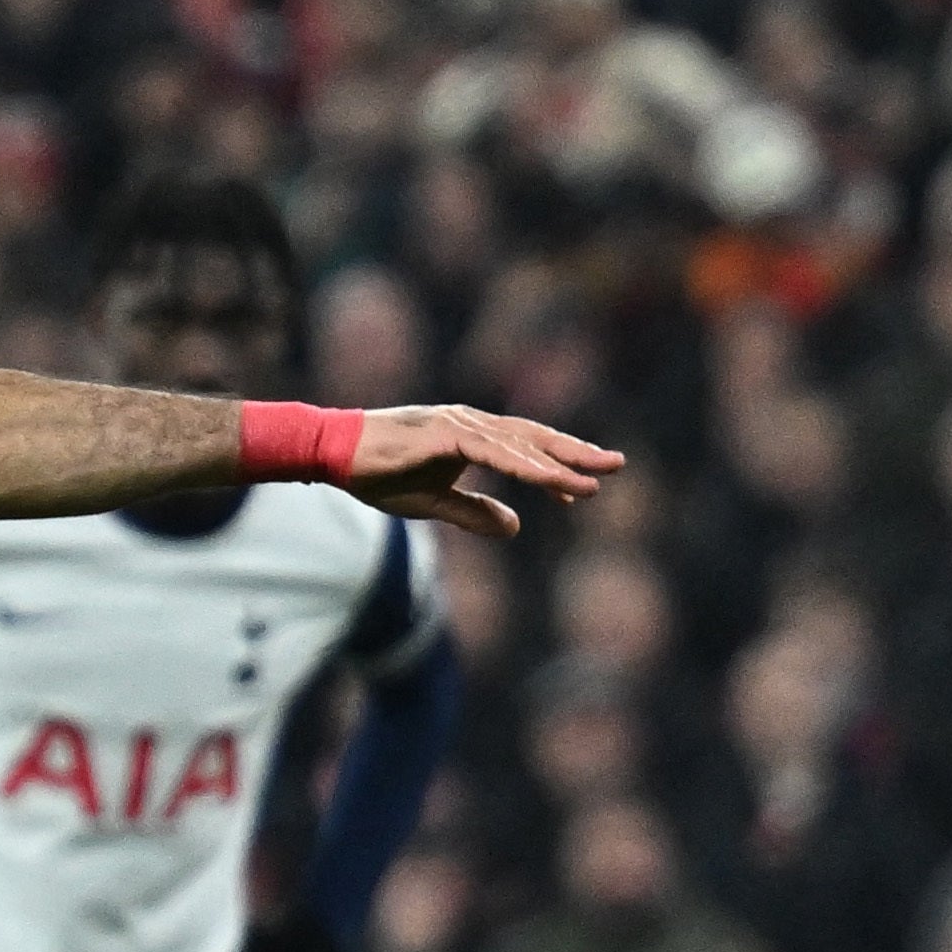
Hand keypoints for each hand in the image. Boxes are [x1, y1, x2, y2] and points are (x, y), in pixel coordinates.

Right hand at [342, 406, 623, 537]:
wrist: (334, 453)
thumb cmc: (379, 474)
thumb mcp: (434, 503)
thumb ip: (473, 513)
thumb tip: (514, 527)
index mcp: (471, 437)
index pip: (526, 449)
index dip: (557, 467)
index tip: (586, 489)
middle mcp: (471, 424)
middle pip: (535, 438)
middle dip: (576, 453)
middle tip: (617, 464)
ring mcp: (459, 425)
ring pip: (520, 445)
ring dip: (558, 463)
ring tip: (593, 479)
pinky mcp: (443, 433)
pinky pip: (493, 451)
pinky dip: (523, 465)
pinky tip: (549, 479)